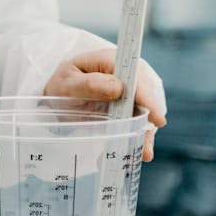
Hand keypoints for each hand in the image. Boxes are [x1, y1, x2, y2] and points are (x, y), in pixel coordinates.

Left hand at [43, 48, 166, 161]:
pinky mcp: (129, 104)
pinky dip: (137, 135)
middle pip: (145, 95)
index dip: (146, 97)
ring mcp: (130, 89)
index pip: (134, 76)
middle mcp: (126, 73)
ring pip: (145, 110)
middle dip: (148, 121)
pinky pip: (138, 119)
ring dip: (145, 132)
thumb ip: (89, 84)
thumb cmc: (63, 85)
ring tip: (143, 154)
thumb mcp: (67, 84)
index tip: (154, 117)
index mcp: (110, 61)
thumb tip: (118, 87)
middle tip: (146, 147)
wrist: (60, 92)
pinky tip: (135, 150)